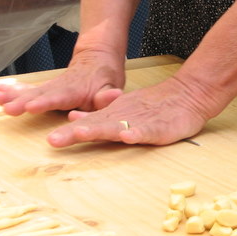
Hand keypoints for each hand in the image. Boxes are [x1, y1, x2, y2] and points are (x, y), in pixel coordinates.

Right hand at [0, 49, 124, 115]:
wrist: (97, 59)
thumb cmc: (106, 78)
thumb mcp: (112, 87)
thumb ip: (109, 95)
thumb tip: (113, 95)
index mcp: (76, 90)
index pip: (59, 97)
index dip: (45, 102)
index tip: (30, 106)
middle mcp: (59, 87)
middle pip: (39, 94)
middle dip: (21, 101)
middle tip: (7, 108)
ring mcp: (50, 86)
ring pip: (29, 90)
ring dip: (12, 94)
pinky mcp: (45, 88)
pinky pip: (26, 89)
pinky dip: (11, 89)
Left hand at [45, 74, 212, 147]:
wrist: (186, 95)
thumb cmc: (154, 107)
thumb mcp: (122, 110)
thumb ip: (98, 116)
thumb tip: (73, 117)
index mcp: (114, 115)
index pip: (88, 124)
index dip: (69, 132)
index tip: (50, 140)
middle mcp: (123, 117)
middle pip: (96, 126)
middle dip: (75, 133)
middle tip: (53, 140)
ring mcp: (141, 121)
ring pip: (117, 126)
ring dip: (99, 130)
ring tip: (81, 133)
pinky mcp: (160, 127)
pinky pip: (148, 131)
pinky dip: (138, 133)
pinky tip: (128, 136)